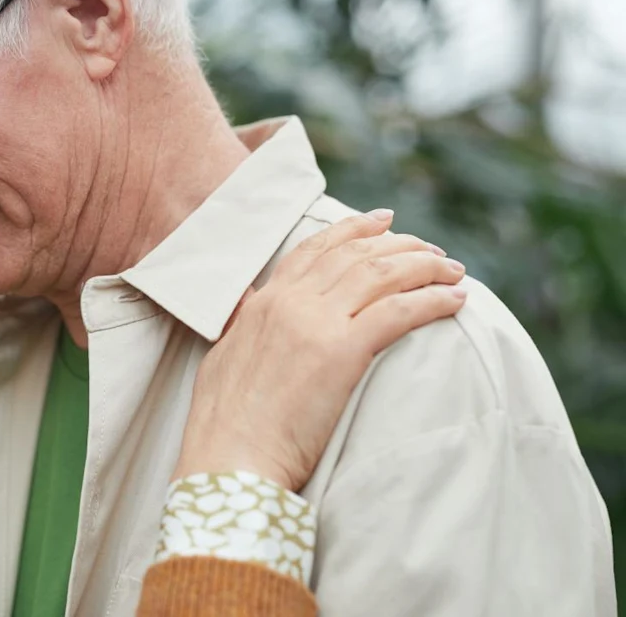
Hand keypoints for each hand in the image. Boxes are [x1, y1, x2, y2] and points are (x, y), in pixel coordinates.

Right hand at [173, 210, 467, 491]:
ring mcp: (315, 323)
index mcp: (263, 302)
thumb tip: (248, 301)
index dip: (353, 229)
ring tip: (453, 270)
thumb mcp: (222, 357)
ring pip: (381, 274)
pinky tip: (456, 301)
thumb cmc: (224, 422)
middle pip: (355, 254)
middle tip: (432, 248)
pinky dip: (433, 301)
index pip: (314, 249)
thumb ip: (241, 323)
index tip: (384, 221)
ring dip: (425, 266)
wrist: (230, 457)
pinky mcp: (342, 352)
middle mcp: (290, 301)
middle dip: (401, 244)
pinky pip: (399, 312)